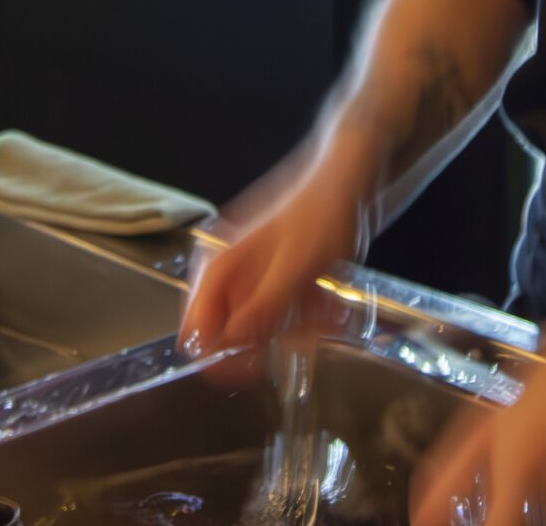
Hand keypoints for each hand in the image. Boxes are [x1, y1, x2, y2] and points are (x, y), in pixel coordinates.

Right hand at [179, 135, 374, 363]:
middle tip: (303, 340)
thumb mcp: (294, 267)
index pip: (195, 328)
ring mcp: (254, 271)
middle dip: (268, 342)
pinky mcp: (278, 273)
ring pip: (262, 324)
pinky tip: (330, 307)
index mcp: (220, 265)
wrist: (350, 176)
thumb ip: (260, 308)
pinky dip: (306, 314)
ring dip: (295, 329)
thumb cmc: (319, 213)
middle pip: (229, 331)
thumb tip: (228, 345)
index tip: (255, 370)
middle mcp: (230, 270)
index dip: (219, 356)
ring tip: (325, 316)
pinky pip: (283, 309)